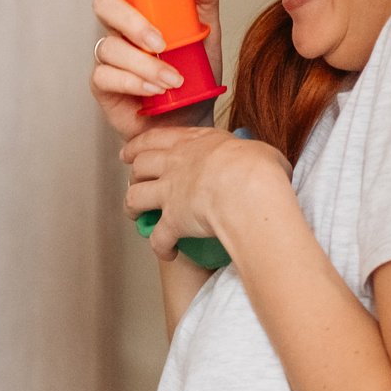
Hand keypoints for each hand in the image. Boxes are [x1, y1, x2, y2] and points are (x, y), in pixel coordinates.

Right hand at [90, 0, 222, 139]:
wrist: (191, 120)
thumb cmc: (194, 77)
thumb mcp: (207, 36)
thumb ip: (205, 2)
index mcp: (145, 5)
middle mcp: (121, 26)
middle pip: (105, 4)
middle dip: (131, 21)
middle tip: (160, 42)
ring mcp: (109, 54)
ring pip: (109, 46)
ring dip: (144, 65)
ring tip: (172, 80)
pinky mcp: (102, 83)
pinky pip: (105, 75)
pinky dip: (133, 83)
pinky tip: (154, 91)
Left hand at [121, 122, 284, 262]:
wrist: (247, 190)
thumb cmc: (257, 167)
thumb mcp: (255, 148)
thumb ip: (247, 154)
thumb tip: (260, 161)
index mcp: (193, 142)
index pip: (156, 138)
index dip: (138, 145)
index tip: (130, 152)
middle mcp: (175, 164)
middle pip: (139, 166)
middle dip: (132, 175)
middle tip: (133, 181)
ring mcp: (170, 192)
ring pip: (134, 198)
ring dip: (132, 209)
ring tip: (137, 215)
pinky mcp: (172, 221)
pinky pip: (158, 238)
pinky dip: (161, 247)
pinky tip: (168, 253)